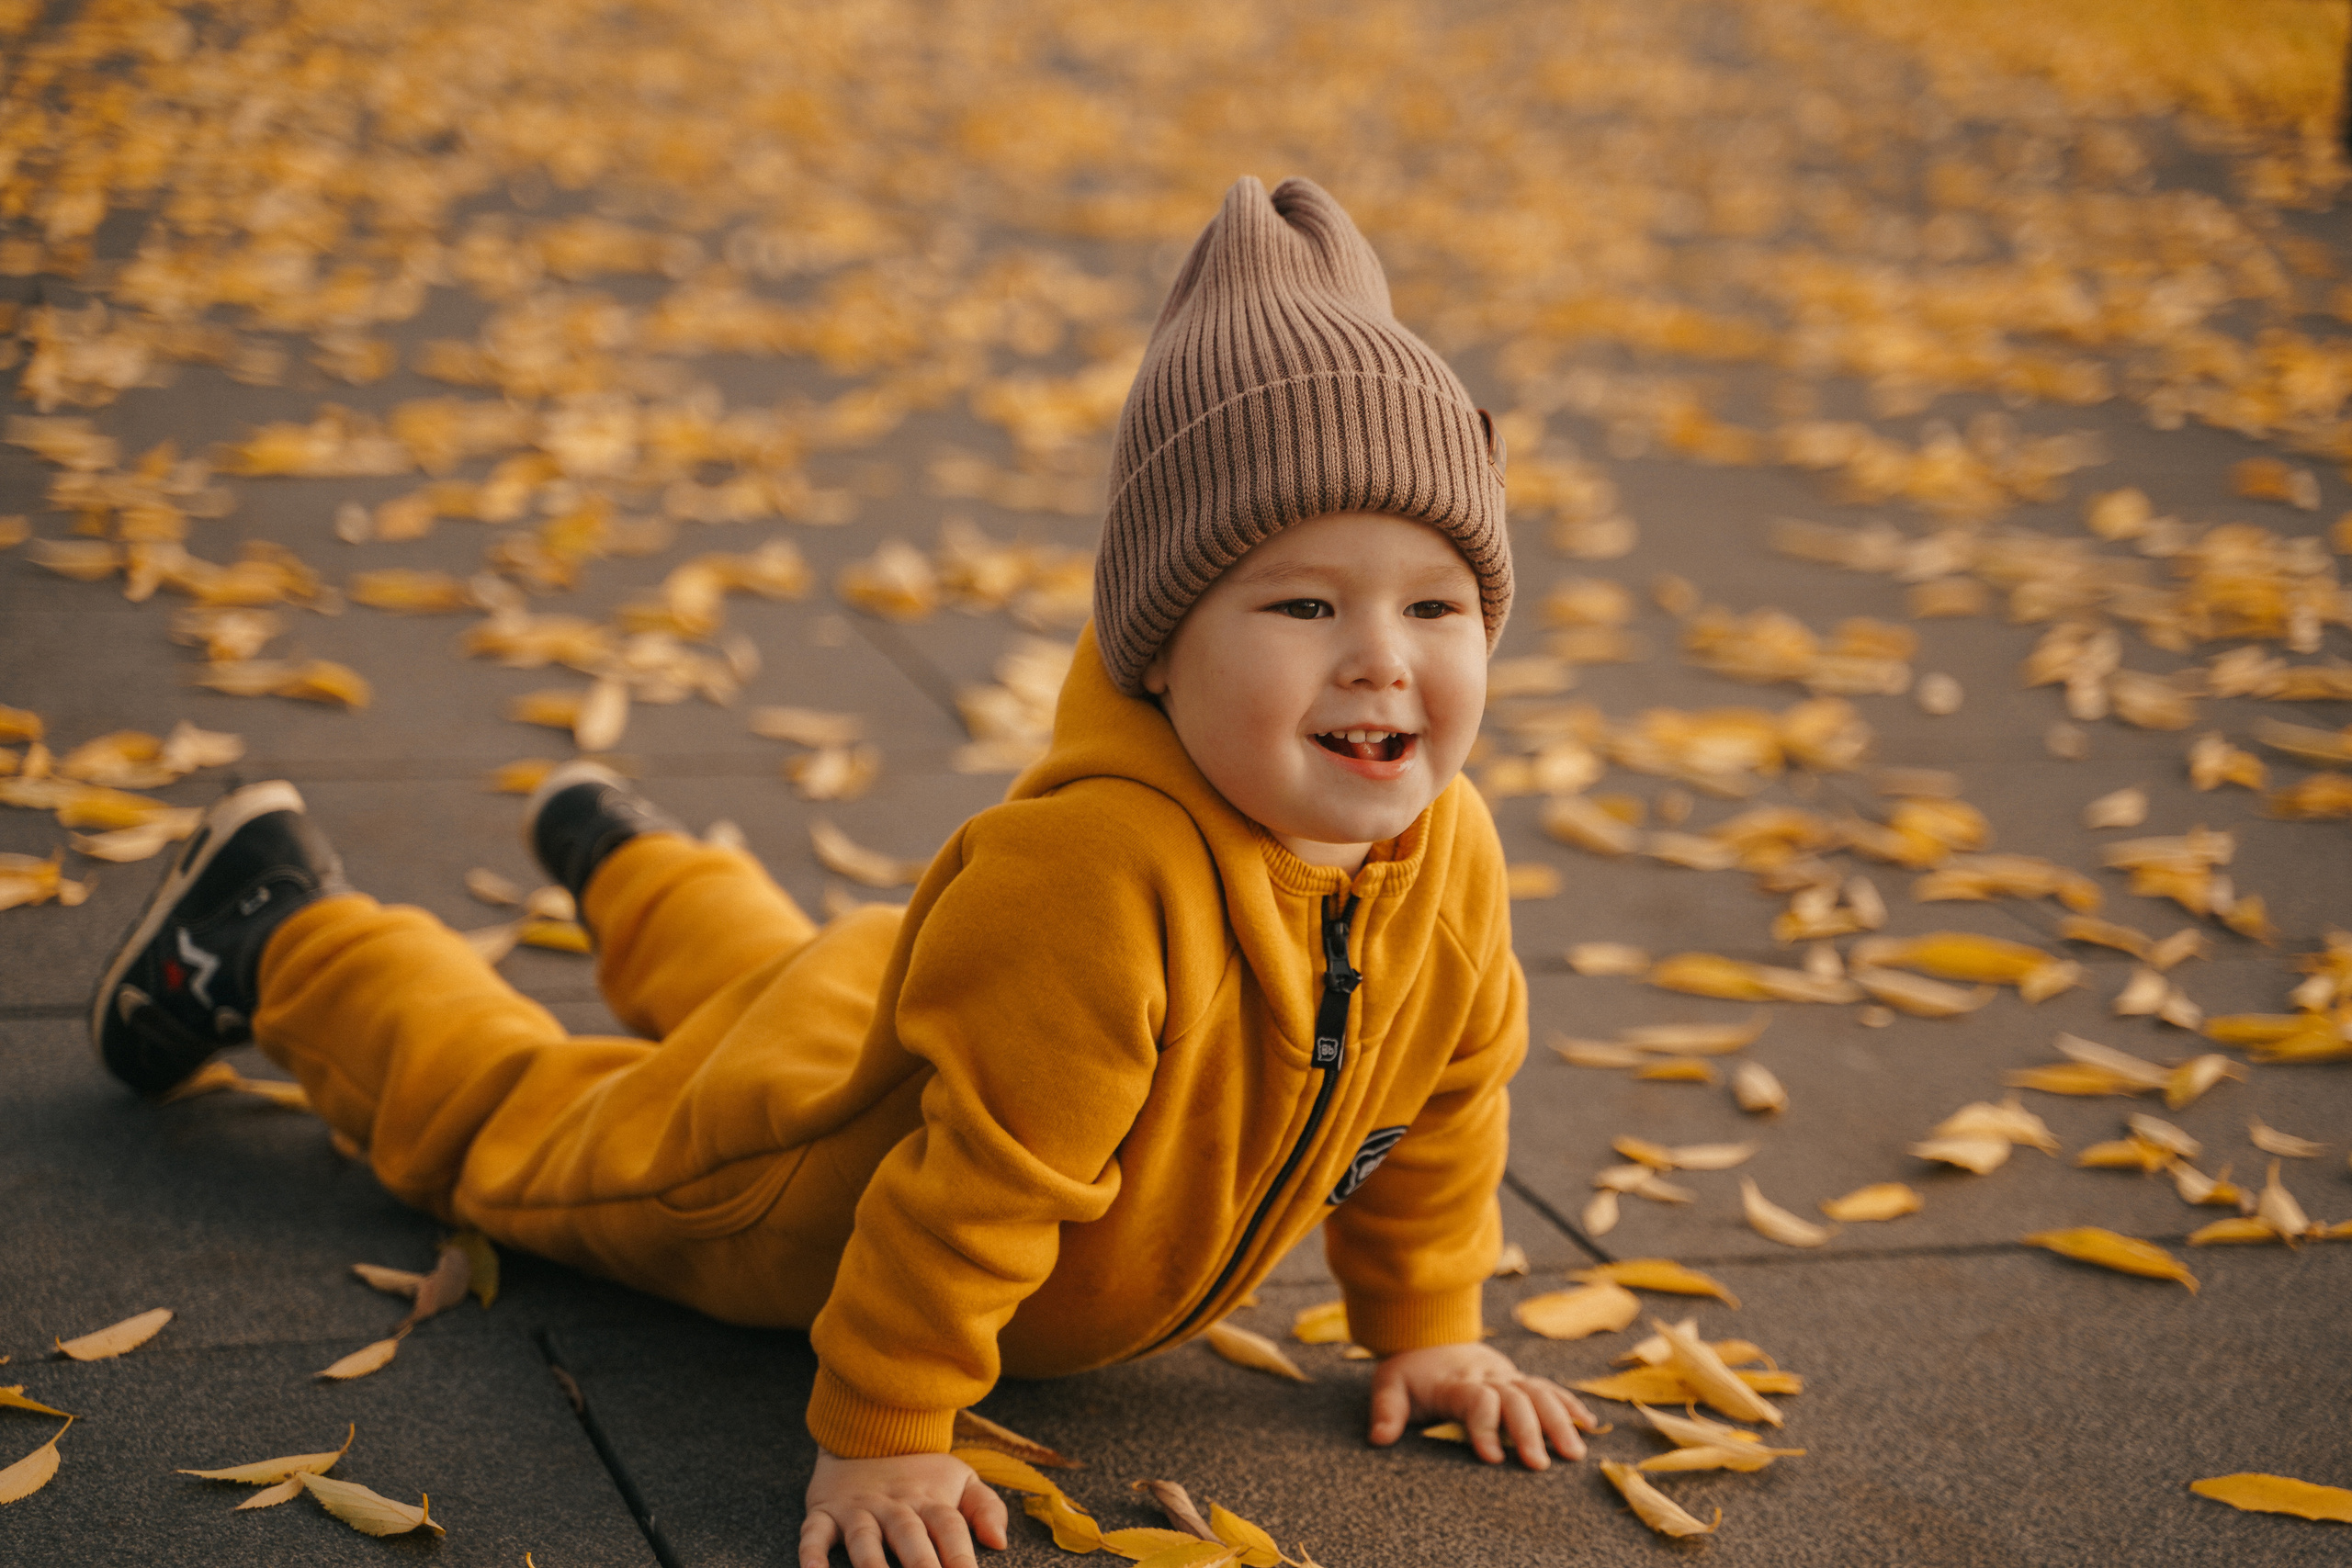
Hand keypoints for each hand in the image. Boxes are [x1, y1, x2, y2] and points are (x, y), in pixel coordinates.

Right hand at [800, 1449, 1007, 1567]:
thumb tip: (1000, 1541)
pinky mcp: (825, 1512)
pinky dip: (811, 1553)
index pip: (950, 1529)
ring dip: (872, 1565)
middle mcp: (895, 1506)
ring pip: (865, 1539)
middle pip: (910, 1537)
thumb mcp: (959, 1479)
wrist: (866, 1431)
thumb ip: (985, 1507)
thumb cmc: (920, 1472)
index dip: (961, 1556)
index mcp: (930, 1500)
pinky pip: (814, 1533)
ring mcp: (858, 1509)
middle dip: (921, 1567)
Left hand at [1366, 1341, 1597, 1469]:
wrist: (1431, 1331)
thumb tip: (1380, 1439)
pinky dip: (1569, 1405)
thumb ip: (1386, 1411)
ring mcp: (1507, 1376)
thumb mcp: (1390, 1384)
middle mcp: (1487, 1377)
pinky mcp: (1518, 1378)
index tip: (1493, 1458)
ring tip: (1574, 1454)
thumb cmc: (1411, 1370)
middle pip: (1515, 1398)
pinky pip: (1549, 1388)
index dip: (1486, 1426)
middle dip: (1530, 1431)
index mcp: (1456, 1382)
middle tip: (1540, 1465)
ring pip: (1539, 1392)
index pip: (1477, 1400)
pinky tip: (1589, 1426)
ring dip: (1559, 1421)